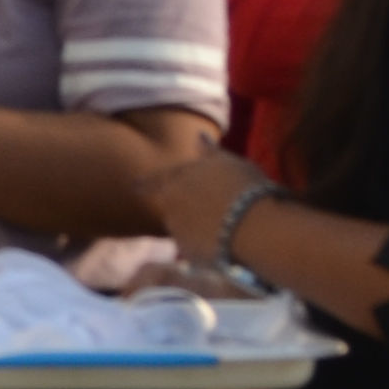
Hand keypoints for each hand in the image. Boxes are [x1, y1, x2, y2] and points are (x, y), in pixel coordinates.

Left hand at [142, 147, 276, 264]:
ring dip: (193, 227)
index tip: (133, 186)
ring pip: (181, 227)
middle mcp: (169, 203)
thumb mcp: (230, 162)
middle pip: (168, 205)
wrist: (256, 229)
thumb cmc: (246, 189)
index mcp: (176, 178)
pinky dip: (204, 246)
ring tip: (224, 226)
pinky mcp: (187, 253)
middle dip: (179, 207)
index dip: (144, 183)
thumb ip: (209, 151)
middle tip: (204, 210)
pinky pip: (194, 248)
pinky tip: (226, 244)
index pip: (153, 180)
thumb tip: (197, 135)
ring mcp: (176, 230)